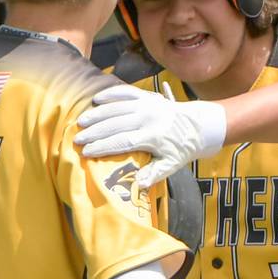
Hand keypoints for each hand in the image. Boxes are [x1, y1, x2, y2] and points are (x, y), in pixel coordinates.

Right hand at [74, 84, 225, 188]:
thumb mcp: (172, 165)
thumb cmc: (182, 149)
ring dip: (97, 114)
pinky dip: (111, 94)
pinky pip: (127, 92)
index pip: (122, 141)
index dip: (103, 147)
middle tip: (77, 139)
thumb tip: (138, 186)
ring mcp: (148, 104)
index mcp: (153, 136)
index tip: (86, 152)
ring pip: (117, 108)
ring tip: (81, 122)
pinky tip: (97, 98)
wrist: (200, 126)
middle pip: (115, 124)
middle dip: (94, 132)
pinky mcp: (148, 96)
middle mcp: (149, 118)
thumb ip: (154, 174)